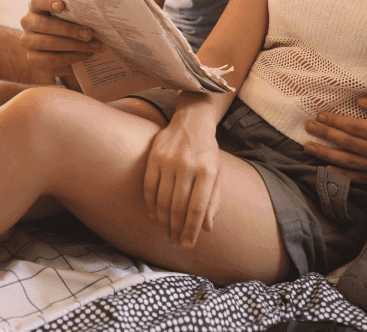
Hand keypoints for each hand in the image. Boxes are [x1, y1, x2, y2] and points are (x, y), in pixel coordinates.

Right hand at [19, 0, 101, 77]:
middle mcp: (28, 22)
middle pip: (44, 24)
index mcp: (36, 7)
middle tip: (89, 34)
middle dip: (69, 30)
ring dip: (74, 45)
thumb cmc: (68, 25)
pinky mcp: (33, 59)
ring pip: (48, 43)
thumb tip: (95, 17)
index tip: (61, 6)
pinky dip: (72, 57)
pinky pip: (52, 59)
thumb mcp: (70, 16)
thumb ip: (75, 13)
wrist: (61, 49)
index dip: (48, 2)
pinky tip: (85, 54)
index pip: (37, 0)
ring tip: (92, 46)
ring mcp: (27, 41)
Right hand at [143, 112, 221, 248]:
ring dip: (163, 221)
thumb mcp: (217, 174)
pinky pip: (149, 186)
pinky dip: (151, 204)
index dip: (191, 230)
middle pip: (178, 207)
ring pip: (163, 200)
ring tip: (165, 232)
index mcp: (208, 172)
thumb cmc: (207, 152)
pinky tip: (154, 215)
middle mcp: (188, 166)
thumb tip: (207, 229)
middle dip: (176, 229)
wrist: (192, 121)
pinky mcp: (155, 156)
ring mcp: (170, 160)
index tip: (187, 245)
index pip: (197, 209)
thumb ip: (213, 201)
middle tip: (175, 243)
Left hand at [302, 95, 366, 186]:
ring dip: (326, 154)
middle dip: (326, 134)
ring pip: (349, 162)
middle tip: (308, 127)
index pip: (357, 127)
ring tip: (308, 146)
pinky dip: (341, 174)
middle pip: (349, 143)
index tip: (320, 115)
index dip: (337, 121)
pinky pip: (359, 178)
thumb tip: (359, 102)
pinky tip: (326, 169)